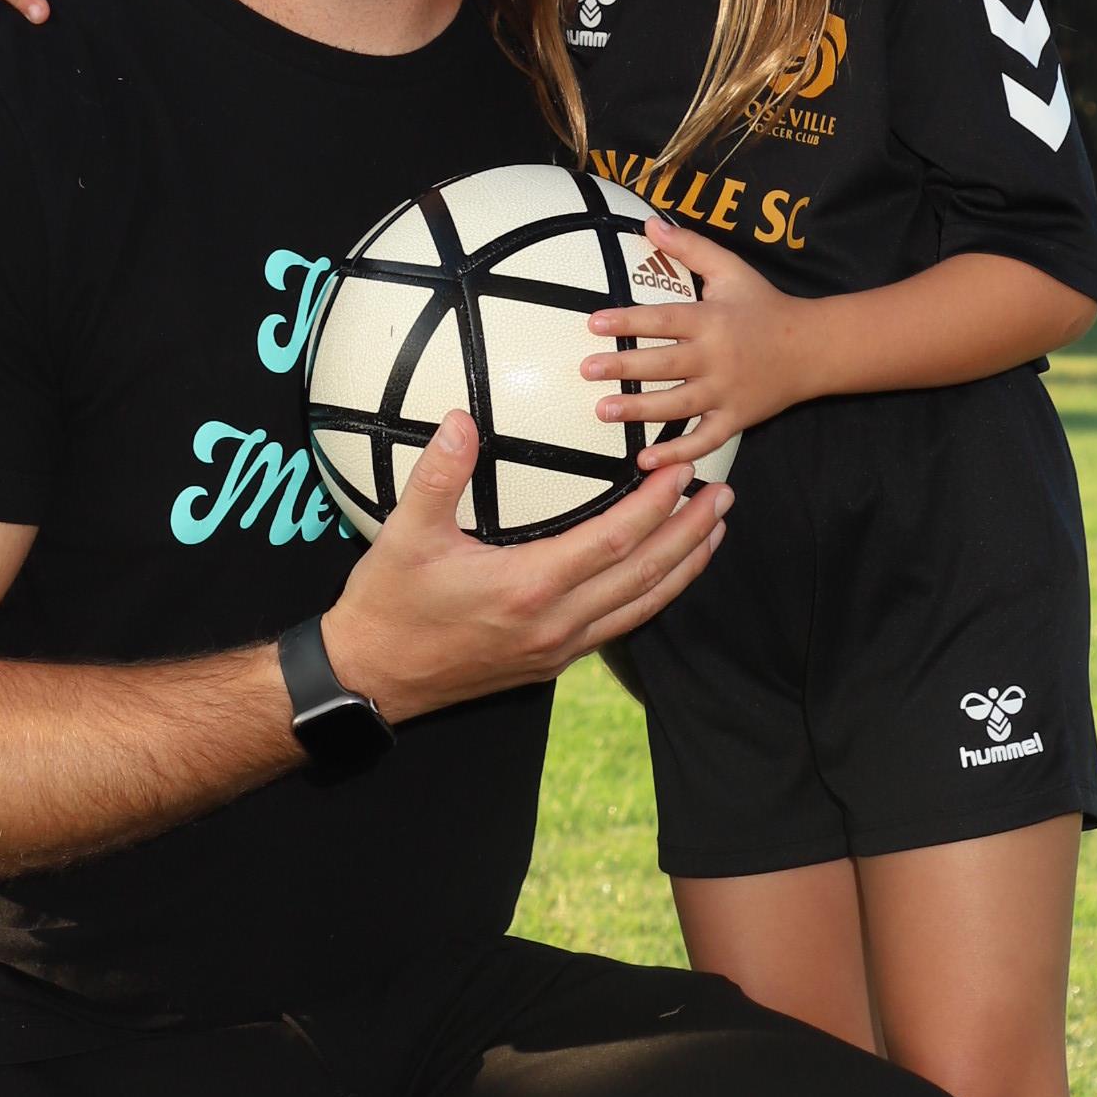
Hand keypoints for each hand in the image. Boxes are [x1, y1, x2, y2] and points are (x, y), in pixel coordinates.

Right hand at [324, 411, 728, 722]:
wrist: (373, 677)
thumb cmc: (388, 605)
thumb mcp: (404, 534)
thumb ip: (438, 474)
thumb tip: (462, 418)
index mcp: (528, 586)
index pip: (615, 539)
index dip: (657, 504)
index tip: (684, 470)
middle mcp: (556, 622)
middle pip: (646, 574)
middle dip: (690, 533)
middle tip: (724, 495)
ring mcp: (559, 647)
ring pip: (642, 606)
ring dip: (684, 567)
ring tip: (714, 532)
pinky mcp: (553, 662)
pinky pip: (620, 626)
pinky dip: (653, 595)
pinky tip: (665, 575)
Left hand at [583, 224, 816, 457]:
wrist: (812, 348)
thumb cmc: (764, 306)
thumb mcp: (731, 270)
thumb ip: (690, 248)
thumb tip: (650, 223)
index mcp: (712, 320)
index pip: (665, 319)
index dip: (629, 321)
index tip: (594, 323)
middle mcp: (717, 358)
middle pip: (665, 365)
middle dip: (624, 368)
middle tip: (587, 370)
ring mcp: (726, 393)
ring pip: (678, 406)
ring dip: (640, 410)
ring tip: (603, 411)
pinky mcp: (735, 419)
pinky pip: (704, 439)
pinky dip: (677, 452)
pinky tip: (645, 460)